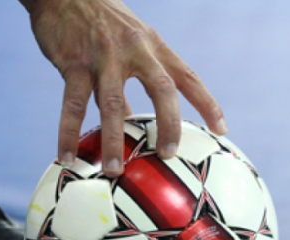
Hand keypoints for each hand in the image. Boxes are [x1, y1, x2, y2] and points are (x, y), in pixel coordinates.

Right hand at [20, 0, 226, 176]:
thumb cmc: (99, 20)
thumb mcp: (127, 41)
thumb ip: (133, 78)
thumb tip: (133, 119)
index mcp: (152, 45)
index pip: (187, 77)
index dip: (206, 103)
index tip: (221, 129)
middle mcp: (134, 50)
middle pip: (161, 90)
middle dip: (168, 124)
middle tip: (168, 155)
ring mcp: (103, 56)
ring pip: (113, 104)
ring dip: (114, 140)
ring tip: (114, 170)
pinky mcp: (73, 63)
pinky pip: (72, 104)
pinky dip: (69, 133)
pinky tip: (68, 156)